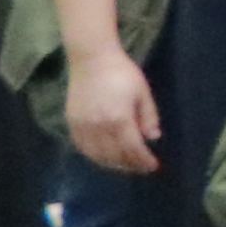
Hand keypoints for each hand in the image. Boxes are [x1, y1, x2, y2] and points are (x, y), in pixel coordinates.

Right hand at [62, 46, 162, 175]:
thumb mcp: (142, 92)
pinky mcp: (71, 122)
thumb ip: (149, 117)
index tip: (154, 166)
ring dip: (113, 164)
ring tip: (125, 164)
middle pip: (115, 155)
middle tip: (141, 167)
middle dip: (130, 164)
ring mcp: (83, 125)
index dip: (144, 161)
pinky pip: (82, 147)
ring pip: (97, 155)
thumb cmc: (122, 73)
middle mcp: (99, 126)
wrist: (92, 59)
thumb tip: (153, 138)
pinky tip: (104, 157)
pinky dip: (94, 156)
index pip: (133, 149)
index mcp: (119, 118)